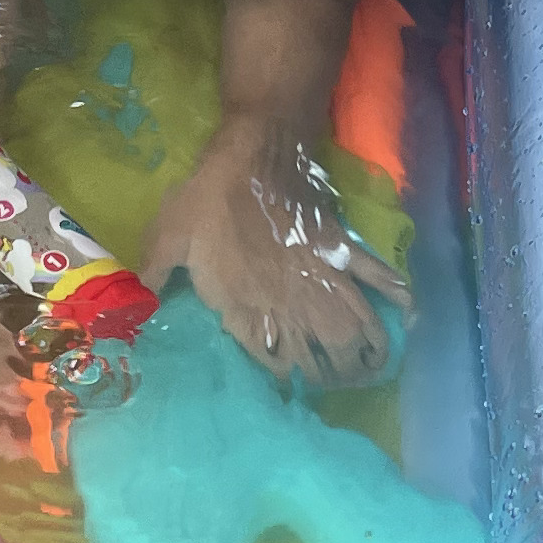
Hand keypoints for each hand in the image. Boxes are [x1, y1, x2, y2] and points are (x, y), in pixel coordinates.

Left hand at [146, 120, 394, 383]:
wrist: (253, 151)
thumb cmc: (205, 196)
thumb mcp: (166, 239)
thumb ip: (154, 278)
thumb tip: (134, 308)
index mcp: (246, 305)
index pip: (272, 360)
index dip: (287, 379)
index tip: (294, 390)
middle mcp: (288, 300)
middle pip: (322, 355)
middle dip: (335, 377)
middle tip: (341, 386)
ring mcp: (321, 275)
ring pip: (354, 329)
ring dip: (367, 355)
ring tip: (373, 371)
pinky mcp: (342, 248)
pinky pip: (378, 279)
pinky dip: (398, 298)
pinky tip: (408, 319)